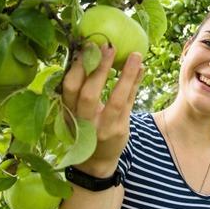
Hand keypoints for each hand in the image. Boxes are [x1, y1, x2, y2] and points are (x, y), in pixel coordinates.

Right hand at [61, 44, 143, 177]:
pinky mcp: (120, 130)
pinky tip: (141, 68)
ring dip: (126, 75)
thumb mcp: (75, 110)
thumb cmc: (84, 127)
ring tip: (135, 54)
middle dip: (99, 68)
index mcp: (68, 111)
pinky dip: (135, 84)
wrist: (94, 162)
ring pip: (116, 99)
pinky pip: (130, 103)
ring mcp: (103, 127)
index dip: (77, 67)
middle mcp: (84, 121)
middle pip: (89, 93)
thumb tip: (89, 52)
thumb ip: (79, 88)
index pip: (69, 88)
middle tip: (108, 45)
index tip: (86, 45)